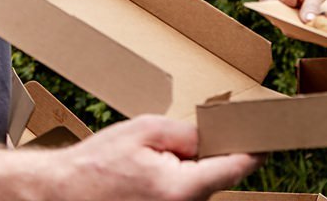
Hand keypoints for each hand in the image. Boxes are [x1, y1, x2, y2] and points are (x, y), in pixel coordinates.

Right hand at [49, 116, 260, 200]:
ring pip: (197, 192)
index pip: (235, 169)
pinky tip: (147, 178)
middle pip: (216, 181)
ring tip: (150, 166)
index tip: (271, 139)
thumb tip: (219, 138)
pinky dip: (175, 188)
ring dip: (189, 175)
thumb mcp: (145, 132)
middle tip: (184, 145)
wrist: (55, 195)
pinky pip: (182, 200)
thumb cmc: (96, 164)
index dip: (255, 151)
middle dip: (210, 159)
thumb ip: (189, 134)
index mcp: (179, 190)